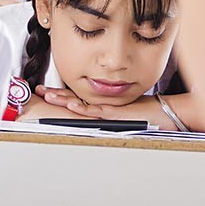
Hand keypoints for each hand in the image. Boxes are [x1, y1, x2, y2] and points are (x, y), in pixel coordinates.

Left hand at [33, 86, 178, 129]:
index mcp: (102, 103)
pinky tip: (72, 105)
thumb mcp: (122, 113)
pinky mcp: (116, 112)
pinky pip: (97, 111)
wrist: (166, 113)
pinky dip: (83, 109)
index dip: (61, 94)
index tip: (46, 92)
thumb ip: (107, 113)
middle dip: (55, 94)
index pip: (77, 98)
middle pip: (73, 97)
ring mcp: (108, 107)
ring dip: (63, 99)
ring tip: (47, 95)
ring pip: (81, 102)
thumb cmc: (147, 114)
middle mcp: (103, 103)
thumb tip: (92, 114)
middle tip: (39, 90)